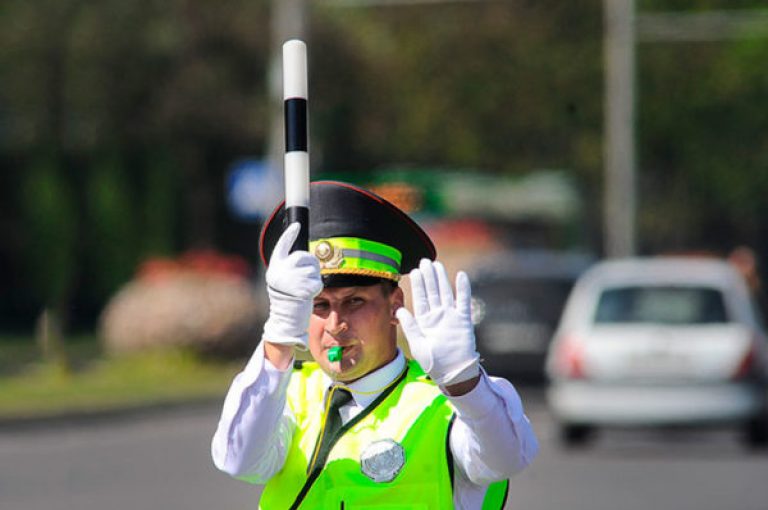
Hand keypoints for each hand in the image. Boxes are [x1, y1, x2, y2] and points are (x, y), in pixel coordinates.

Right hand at [262, 223, 322, 349]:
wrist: (285, 319)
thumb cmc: (287, 299)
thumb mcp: (283, 280)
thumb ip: (290, 267)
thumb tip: (304, 256)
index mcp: (275, 267)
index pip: (282, 245)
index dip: (290, 234)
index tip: (297, 225)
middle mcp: (281, 271)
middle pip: (305, 256)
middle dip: (311, 265)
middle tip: (305, 278)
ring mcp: (292, 279)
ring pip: (314, 269)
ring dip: (314, 279)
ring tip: (304, 290)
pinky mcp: (302, 289)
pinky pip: (318, 282)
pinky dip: (317, 288)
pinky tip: (308, 296)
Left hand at [396, 259, 479, 385]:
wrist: (454, 373)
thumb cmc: (434, 363)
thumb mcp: (418, 344)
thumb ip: (410, 326)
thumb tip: (399, 309)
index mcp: (425, 321)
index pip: (420, 298)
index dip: (418, 284)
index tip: (414, 271)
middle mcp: (437, 316)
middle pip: (432, 292)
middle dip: (428, 277)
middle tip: (425, 261)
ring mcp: (451, 317)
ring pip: (446, 293)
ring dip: (442, 279)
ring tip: (437, 265)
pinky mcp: (464, 320)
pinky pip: (464, 302)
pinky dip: (463, 289)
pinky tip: (460, 276)